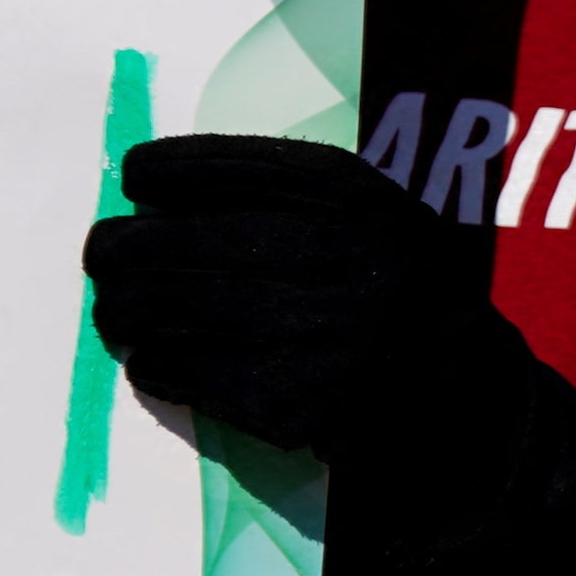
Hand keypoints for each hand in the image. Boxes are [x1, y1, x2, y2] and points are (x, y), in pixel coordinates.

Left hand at [80, 135, 575, 575]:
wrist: (473, 406)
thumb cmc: (402, 298)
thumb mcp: (371, 220)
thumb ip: (285, 197)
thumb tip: (154, 197)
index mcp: (365, 203)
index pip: (238, 169)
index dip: (169, 169)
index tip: (134, 176)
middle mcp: (349, 260)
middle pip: (190, 244)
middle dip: (125, 248)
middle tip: (102, 254)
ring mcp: (326, 339)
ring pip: (180, 313)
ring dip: (127, 312)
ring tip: (117, 312)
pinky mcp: (302, 406)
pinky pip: (194, 377)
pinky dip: (157, 368)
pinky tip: (153, 361)